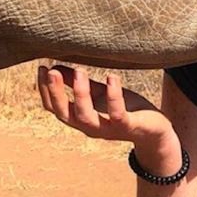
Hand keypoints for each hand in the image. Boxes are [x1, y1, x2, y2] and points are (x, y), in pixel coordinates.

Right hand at [36, 64, 173, 146]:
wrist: (154, 130)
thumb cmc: (125, 109)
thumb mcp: (99, 93)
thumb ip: (79, 83)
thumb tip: (55, 66)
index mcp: (80, 118)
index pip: (54, 107)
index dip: (45, 90)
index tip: (42, 67)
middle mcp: (89, 127)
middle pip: (64, 114)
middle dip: (55, 93)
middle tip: (51, 70)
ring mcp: (107, 128)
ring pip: (85, 117)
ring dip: (80, 94)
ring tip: (79, 71)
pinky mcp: (127, 126)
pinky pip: (117, 114)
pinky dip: (113, 96)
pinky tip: (111, 78)